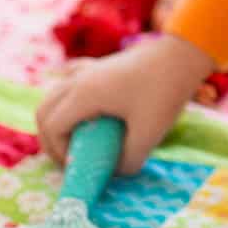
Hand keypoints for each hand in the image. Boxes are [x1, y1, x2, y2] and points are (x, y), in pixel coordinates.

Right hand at [35, 33, 214, 175]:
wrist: (183, 54)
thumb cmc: (164, 91)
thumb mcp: (148, 134)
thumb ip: (128, 161)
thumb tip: (117, 172)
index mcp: (83, 95)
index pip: (52, 127)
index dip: (59, 152)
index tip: (79, 166)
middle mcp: (79, 80)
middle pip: (44, 111)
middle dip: (50, 139)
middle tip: (68, 158)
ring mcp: (89, 69)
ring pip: (54, 95)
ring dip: (57, 118)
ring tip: (75, 138)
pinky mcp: (101, 65)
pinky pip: (71, 79)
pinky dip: (68, 97)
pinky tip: (81, 107)